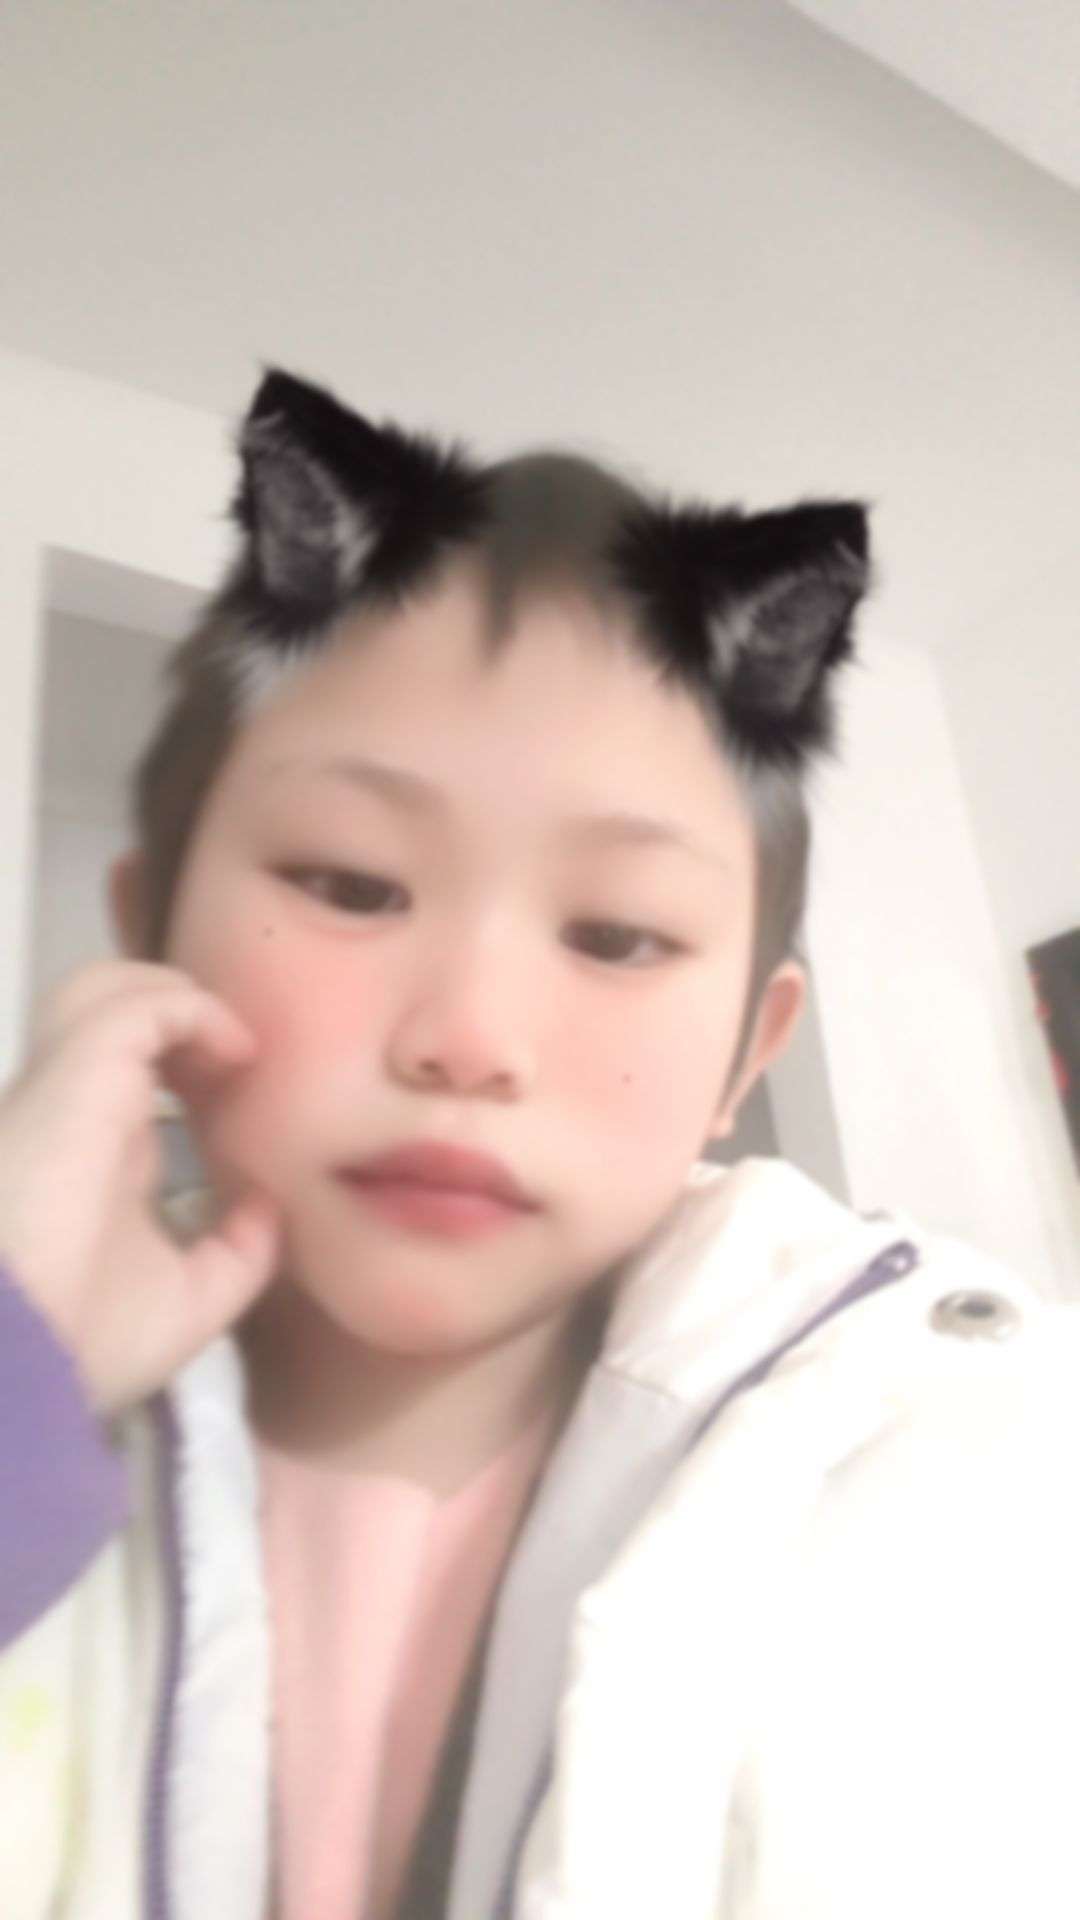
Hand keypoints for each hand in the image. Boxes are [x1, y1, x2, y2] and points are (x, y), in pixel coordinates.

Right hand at [0, 959, 279, 1415]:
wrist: (14, 1356)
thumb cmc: (80, 1343)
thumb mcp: (182, 1304)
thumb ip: (232, 1255)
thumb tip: (268, 1203)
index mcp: (84, 1163)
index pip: (126, 1085)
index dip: (187, 1071)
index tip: (244, 1094)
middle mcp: (67, 1114)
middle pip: (104, 1021)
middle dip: (177, 1019)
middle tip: (240, 1058)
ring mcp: (64, 1087)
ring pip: (102, 992)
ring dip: (174, 997)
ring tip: (233, 1041)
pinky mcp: (77, 1071)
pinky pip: (137, 1006)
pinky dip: (195, 1010)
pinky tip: (237, 1051)